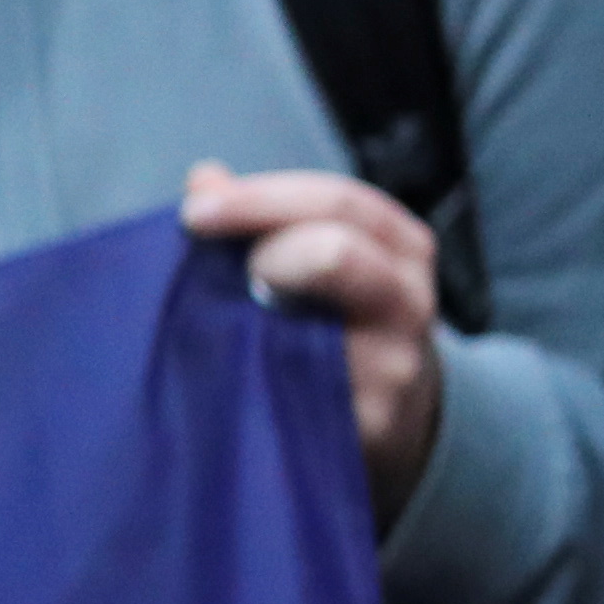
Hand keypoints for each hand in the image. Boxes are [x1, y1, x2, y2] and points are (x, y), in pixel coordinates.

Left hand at [183, 162, 443, 524]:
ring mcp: (395, 365)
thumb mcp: (329, 259)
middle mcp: (410, 300)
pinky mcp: (371, 424)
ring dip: (253, 317)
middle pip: (339, 253)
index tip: (194, 209)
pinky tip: (219, 367)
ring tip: (211, 315)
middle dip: (262, 247)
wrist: (403, 418)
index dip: (264, 198)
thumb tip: (204, 178)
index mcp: (401, 248)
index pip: (340, 202)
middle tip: (197, 256)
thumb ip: (269, 218)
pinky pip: (306, 394)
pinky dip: (257, 375)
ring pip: (322, 328)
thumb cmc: (345, 324)